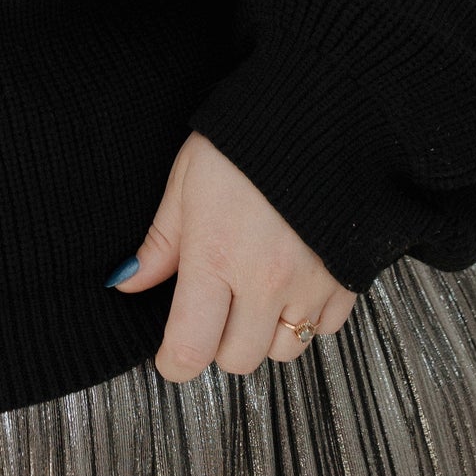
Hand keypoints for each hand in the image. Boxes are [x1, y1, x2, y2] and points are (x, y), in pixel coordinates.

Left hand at [110, 131, 357, 380]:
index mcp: (215, 257)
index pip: (190, 347)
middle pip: (237, 359)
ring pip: (283, 350)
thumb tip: (127, 282)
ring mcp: (311, 282)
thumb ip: (160, 244)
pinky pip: (326, 330)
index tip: (170, 356)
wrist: (319, 112)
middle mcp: (265, 280)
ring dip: (263, 334)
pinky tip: (292, 285)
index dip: (174, 363)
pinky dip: (307, 319)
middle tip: (213, 310)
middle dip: (218, 344)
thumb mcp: (185, 184)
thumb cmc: (242, 144)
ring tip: (254, 295)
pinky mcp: (348, 277)